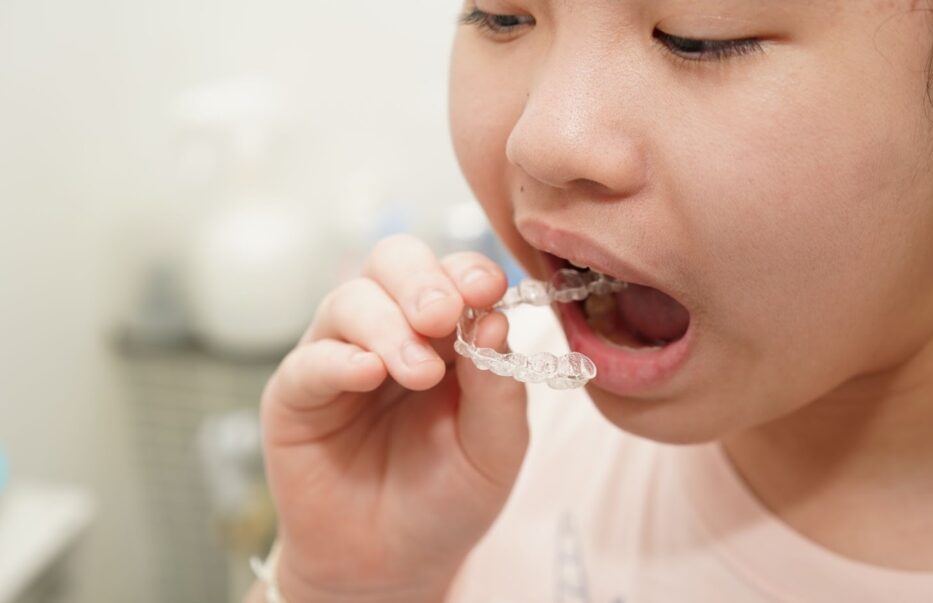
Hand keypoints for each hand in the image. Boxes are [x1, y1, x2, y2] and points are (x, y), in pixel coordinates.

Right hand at [259, 234, 528, 601]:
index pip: (453, 275)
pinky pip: (310, 359)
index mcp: (447, 335)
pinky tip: (368, 374)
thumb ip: (498, 390)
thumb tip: (495, 321)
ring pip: (350, 301)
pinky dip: (339, 359)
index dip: (468, 271)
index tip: (488, 289)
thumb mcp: (492, 452)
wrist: (391, 565)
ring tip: (418, 372)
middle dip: (421, 280)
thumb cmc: (446, 500)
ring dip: (388, 327)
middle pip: (393, 263)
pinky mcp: (297, 394)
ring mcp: (340, 357)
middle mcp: (391, 332)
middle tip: (442, 314)